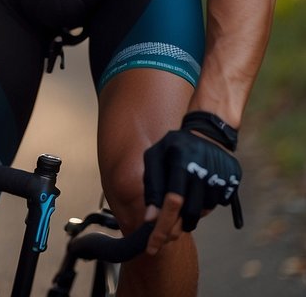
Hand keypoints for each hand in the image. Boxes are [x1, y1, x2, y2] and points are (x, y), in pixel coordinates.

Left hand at [143, 121, 241, 252]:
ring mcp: (221, 178)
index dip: (161, 227)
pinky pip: (215, 205)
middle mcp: (204, 172)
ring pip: (203, 212)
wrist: (208, 133)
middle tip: (167, 232)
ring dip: (190, 212)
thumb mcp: (155, 157)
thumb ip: (151, 186)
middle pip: (189, 214)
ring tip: (184, 192)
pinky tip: (198, 188)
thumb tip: (149, 218)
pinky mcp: (232, 183)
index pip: (172, 203)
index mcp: (182, 162)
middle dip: (176, 227)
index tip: (152, 247)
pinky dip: (203, 204)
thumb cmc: (173, 146)